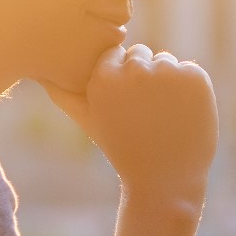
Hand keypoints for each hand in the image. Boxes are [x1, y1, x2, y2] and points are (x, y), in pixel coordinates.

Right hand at [45, 45, 216, 202]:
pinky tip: (183, 115)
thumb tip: (40, 75)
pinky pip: (191, 71)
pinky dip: (191, 90)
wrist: (164, 181)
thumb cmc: (123, 150)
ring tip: (163, 117)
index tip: (125, 106)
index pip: (116, 55)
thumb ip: (64, 95)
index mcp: (104, 76)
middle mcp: (134, 68)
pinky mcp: (194, 77)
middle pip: (141, 54)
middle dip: (145, 79)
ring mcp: (167, 71)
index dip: (122, 81)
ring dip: (168, 83)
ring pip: (166, 61)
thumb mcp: (90, 120)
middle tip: (145, 115)